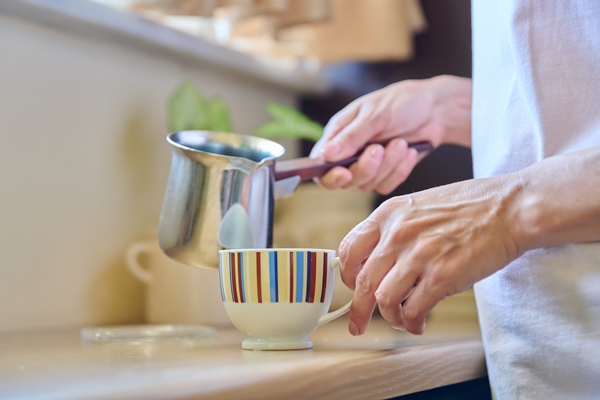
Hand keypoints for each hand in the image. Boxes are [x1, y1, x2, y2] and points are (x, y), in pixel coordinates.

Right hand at [310, 75, 471, 194]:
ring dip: (388, 165)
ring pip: (367, 185)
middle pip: (345, 181)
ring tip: (400, 142)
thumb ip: (351, 136)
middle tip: (380, 149)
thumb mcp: (375, 114)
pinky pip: (386, 186)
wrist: (434, 110)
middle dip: (365, 168)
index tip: (345, 172)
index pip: (321, 165)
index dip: (329, 174)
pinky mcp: (386, 174)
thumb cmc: (401, 103)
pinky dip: (400, 170)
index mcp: (338, 136)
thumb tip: (326, 154)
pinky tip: (408, 151)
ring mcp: (368, 166)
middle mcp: (349, 154)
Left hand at [338, 174, 523, 335]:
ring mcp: (419, 255)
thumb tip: (377, 260)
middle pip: (361, 282)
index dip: (345, 275)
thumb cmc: (471, 206)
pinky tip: (419, 323)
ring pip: (384, 300)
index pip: (349, 249)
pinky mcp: (442, 276)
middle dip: (357, 311)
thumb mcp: (420, 205)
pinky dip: (412, 323)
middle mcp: (398, 233)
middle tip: (357, 325)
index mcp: (389, 213)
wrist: (511, 208)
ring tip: (402, 321)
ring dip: (390, 318)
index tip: (350, 288)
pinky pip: (413, 310)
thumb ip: (396, 228)